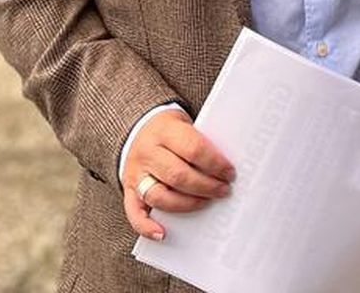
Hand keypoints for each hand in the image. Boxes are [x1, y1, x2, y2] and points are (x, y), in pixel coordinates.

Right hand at [121, 109, 235, 241]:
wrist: (137, 127)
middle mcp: (148, 152)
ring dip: (187, 204)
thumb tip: (226, 170)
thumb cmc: (171, 131)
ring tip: (207, 203)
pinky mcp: (129, 190)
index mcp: (165, 130)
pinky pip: (133, 212)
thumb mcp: (185, 124)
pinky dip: (146, 226)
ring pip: (159, 196)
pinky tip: (162, 234)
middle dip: (206, 186)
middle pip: (178, 175)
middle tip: (224, 191)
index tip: (230, 173)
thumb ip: (200, 143)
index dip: (215, 163)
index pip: (193, 149)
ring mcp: (136, 173)